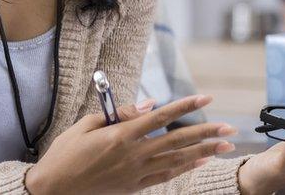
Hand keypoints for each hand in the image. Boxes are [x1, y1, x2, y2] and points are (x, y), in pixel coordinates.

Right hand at [25, 95, 237, 193]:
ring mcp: (135, 173)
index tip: (205, 98)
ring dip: (203, 152)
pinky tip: (200, 161)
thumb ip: (122, 113)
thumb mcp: (88, 124)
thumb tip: (149, 105)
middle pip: (177, 140)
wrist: (54, 189)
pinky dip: (185, 168)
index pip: (161, 117)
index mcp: (121, 135)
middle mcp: (133, 154)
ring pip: (177, 160)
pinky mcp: (134, 186)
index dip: (185, 106)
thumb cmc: (67, 152)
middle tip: (229, 128)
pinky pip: (165, 175)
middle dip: (206, 133)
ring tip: (224, 146)